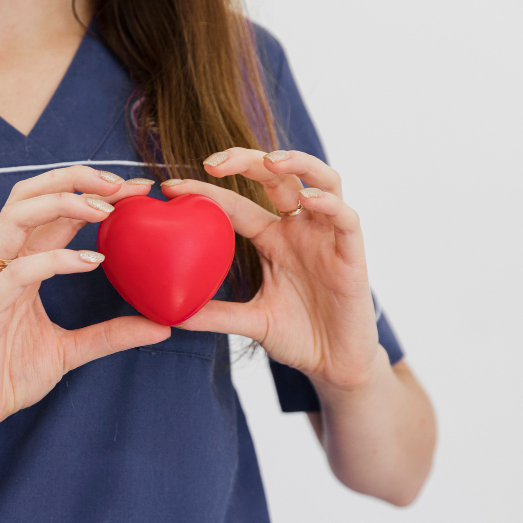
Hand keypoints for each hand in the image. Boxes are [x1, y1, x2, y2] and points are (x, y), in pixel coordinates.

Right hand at [0, 166, 170, 443]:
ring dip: (61, 202)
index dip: (93, 191)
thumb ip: (110, 334)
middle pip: (28, 194)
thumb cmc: (9, 377)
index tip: (137, 189)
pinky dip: (56, 260)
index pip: (55, 212)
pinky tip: (92, 261)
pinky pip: (19, 272)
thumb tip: (163, 328)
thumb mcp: (72, 351)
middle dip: (74, 178)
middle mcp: (4, 264)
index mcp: (22, 265)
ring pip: (16, 217)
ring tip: (105, 209)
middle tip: (121, 184)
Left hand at [160, 147, 382, 390]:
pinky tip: (308, 200)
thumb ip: (214, 315)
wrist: (334, 363)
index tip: (170, 187)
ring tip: (270, 160)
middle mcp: (298, 229)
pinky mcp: (352, 254)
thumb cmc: (297, 335)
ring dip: (298, 164)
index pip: (235, 203)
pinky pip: (346, 219)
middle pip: (277, 176)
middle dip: (246, 160)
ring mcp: (327, 237)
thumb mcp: (250, 322)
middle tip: (212, 161)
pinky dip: (330, 204)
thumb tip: (169, 314)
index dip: (206, 191)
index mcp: (270, 239)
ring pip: (321, 181)